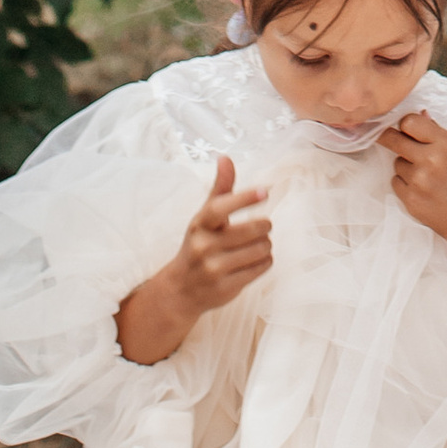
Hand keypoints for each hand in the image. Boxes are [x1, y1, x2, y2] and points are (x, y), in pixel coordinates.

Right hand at [116, 156, 271, 366]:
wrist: (180, 290)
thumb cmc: (198, 244)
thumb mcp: (205, 217)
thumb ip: (220, 189)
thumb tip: (225, 157)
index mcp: (200, 224)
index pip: (221, 207)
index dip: (244, 198)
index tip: (265, 191)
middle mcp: (204, 246)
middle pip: (254, 229)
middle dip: (264, 227)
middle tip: (261, 227)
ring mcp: (214, 269)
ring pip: (262, 248)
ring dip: (266, 245)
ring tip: (256, 246)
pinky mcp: (226, 288)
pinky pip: (261, 267)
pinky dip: (265, 261)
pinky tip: (254, 260)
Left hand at [385, 110, 446, 269]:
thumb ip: (438, 134)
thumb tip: (419, 114)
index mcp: (445, 144)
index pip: (409, 121)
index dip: (405, 124)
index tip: (405, 128)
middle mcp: (430, 160)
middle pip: (393, 139)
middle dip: (389, 137)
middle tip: (388, 138)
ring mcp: (418, 181)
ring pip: (396, 163)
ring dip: (405, 166)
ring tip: (425, 176)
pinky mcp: (410, 200)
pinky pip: (396, 182)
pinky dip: (405, 184)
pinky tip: (422, 190)